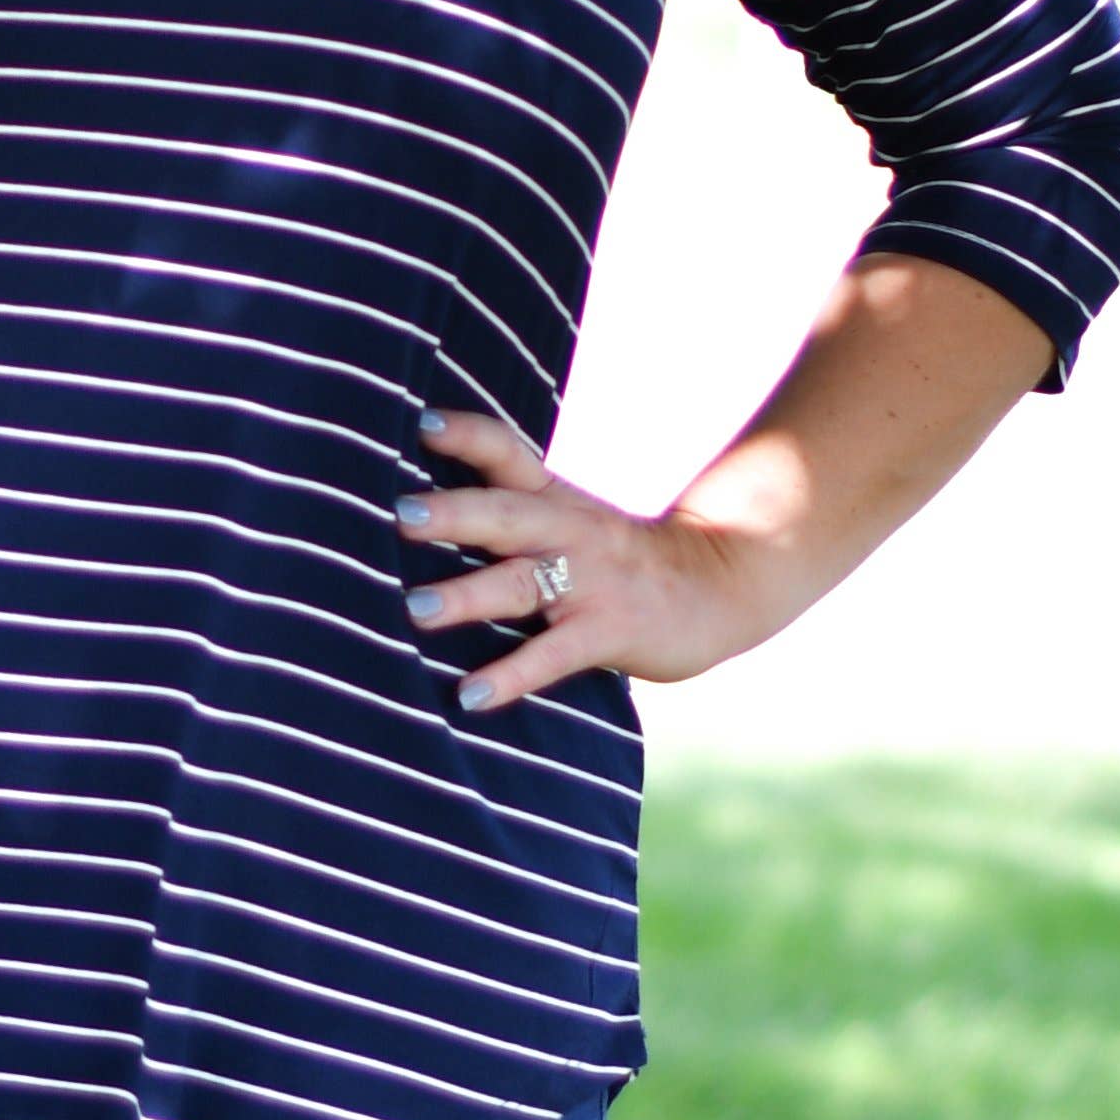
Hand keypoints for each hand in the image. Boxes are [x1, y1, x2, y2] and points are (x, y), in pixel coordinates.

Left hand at [398, 407, 771, 714]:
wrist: (720, 583)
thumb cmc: (620, 555)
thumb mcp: (570, 515)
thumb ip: (509, 505)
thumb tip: (414, 506)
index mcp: (553, 498)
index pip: (507, 452)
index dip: (466, 436)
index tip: (420, 424)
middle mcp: (567, 531)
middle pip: (504, 515)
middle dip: (452, 513)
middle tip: (399, 514)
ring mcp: (589, 582)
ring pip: (520, 583)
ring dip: (466, 596)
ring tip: (414, 610)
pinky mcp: (609, 631)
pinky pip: (553, 654)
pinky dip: (512, 675)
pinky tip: (470, 695)